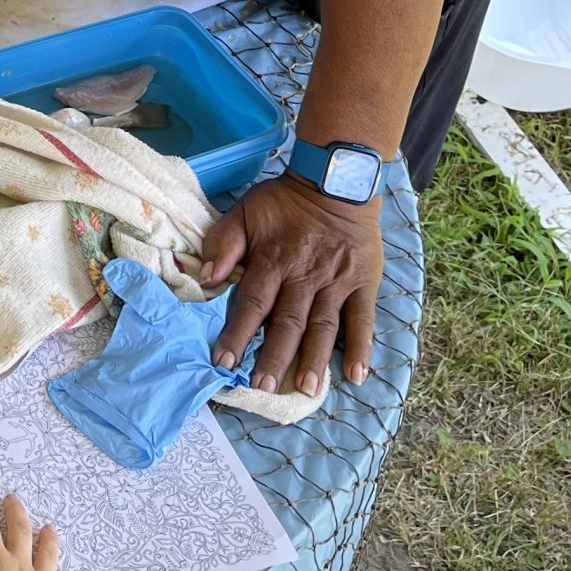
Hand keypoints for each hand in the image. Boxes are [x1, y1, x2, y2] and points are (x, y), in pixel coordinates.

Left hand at [199, 170, 380, 396]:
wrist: (337, 181)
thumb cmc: (286, 202)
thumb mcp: (246, 211)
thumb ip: (224, 244)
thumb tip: (207, 279)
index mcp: (273, 260)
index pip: (252, 303)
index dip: (237, 333)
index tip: (223, 362)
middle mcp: (305, 276)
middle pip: (287, 322)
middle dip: (274, 356)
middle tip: (263, 387)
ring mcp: (337, 282)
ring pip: (323, 326)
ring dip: (314, 359)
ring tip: (306, 389)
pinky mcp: (363, 283)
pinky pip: (363, 319)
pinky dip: (361, 347)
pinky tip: (356, 375)